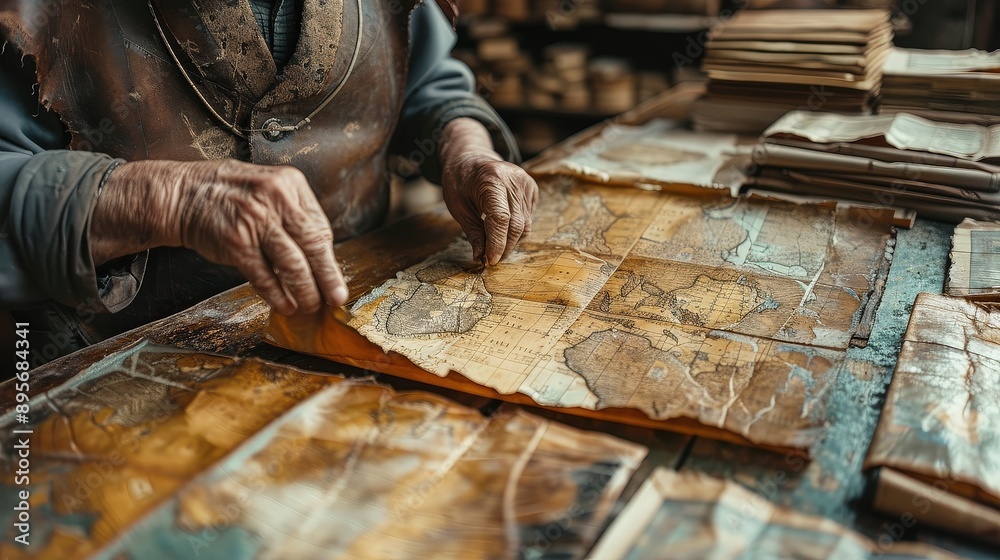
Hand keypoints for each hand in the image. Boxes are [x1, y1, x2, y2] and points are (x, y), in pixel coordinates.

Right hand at [91, 159, 347, 314]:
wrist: (181, 194)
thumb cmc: (229, 196)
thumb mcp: (268, 189)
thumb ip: (293, 215)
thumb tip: (320, 256)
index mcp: (291, 184)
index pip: (320, 227)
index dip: (329, 257)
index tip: (335, 277)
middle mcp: (276, 199)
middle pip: (313, 246)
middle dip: (328, 277)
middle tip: (337, 298)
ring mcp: (256, 220)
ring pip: (293, 264)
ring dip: (306, 290)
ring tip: (312, 306)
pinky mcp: (236, 242)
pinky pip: (264, 275)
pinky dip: (277, 295)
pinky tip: (286, 306)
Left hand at [439, 118, 537, 264]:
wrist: (471, 156)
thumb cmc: (460, 181)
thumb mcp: (458, 206)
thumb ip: (473, 232)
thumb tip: (481, 257)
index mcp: (491, 180)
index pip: (500, 218)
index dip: (497, 243)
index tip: (491, 261)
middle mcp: (513, 180)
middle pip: (516, 225)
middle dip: (504, 247)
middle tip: (491, 259)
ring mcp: (526, 182)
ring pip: (525, 224)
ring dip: (511, 241)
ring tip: (496, 247)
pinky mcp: (531, 187)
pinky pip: (528, 217)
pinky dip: (516, 229)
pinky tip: (503, 228)